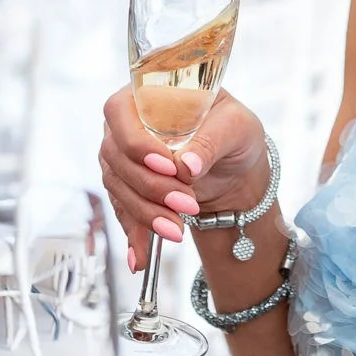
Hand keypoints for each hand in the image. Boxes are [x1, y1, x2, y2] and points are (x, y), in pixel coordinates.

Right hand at [98, 87, 273, 269]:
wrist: (235, 167)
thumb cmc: (234, 132)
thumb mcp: (237, 127)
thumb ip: (212, 140)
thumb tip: (188, 165)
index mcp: (147, 94)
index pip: (121, 114)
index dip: (138, 142)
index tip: (169, 167)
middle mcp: (125, 125)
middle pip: (118, 157)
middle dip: (151, 187)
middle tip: (187, 204)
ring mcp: (121, 158)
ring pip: (119, 188)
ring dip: (146, 213)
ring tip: (177, 231)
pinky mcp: (126, 187)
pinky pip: (123, 212)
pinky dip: (134, 236)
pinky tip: (139, 260)